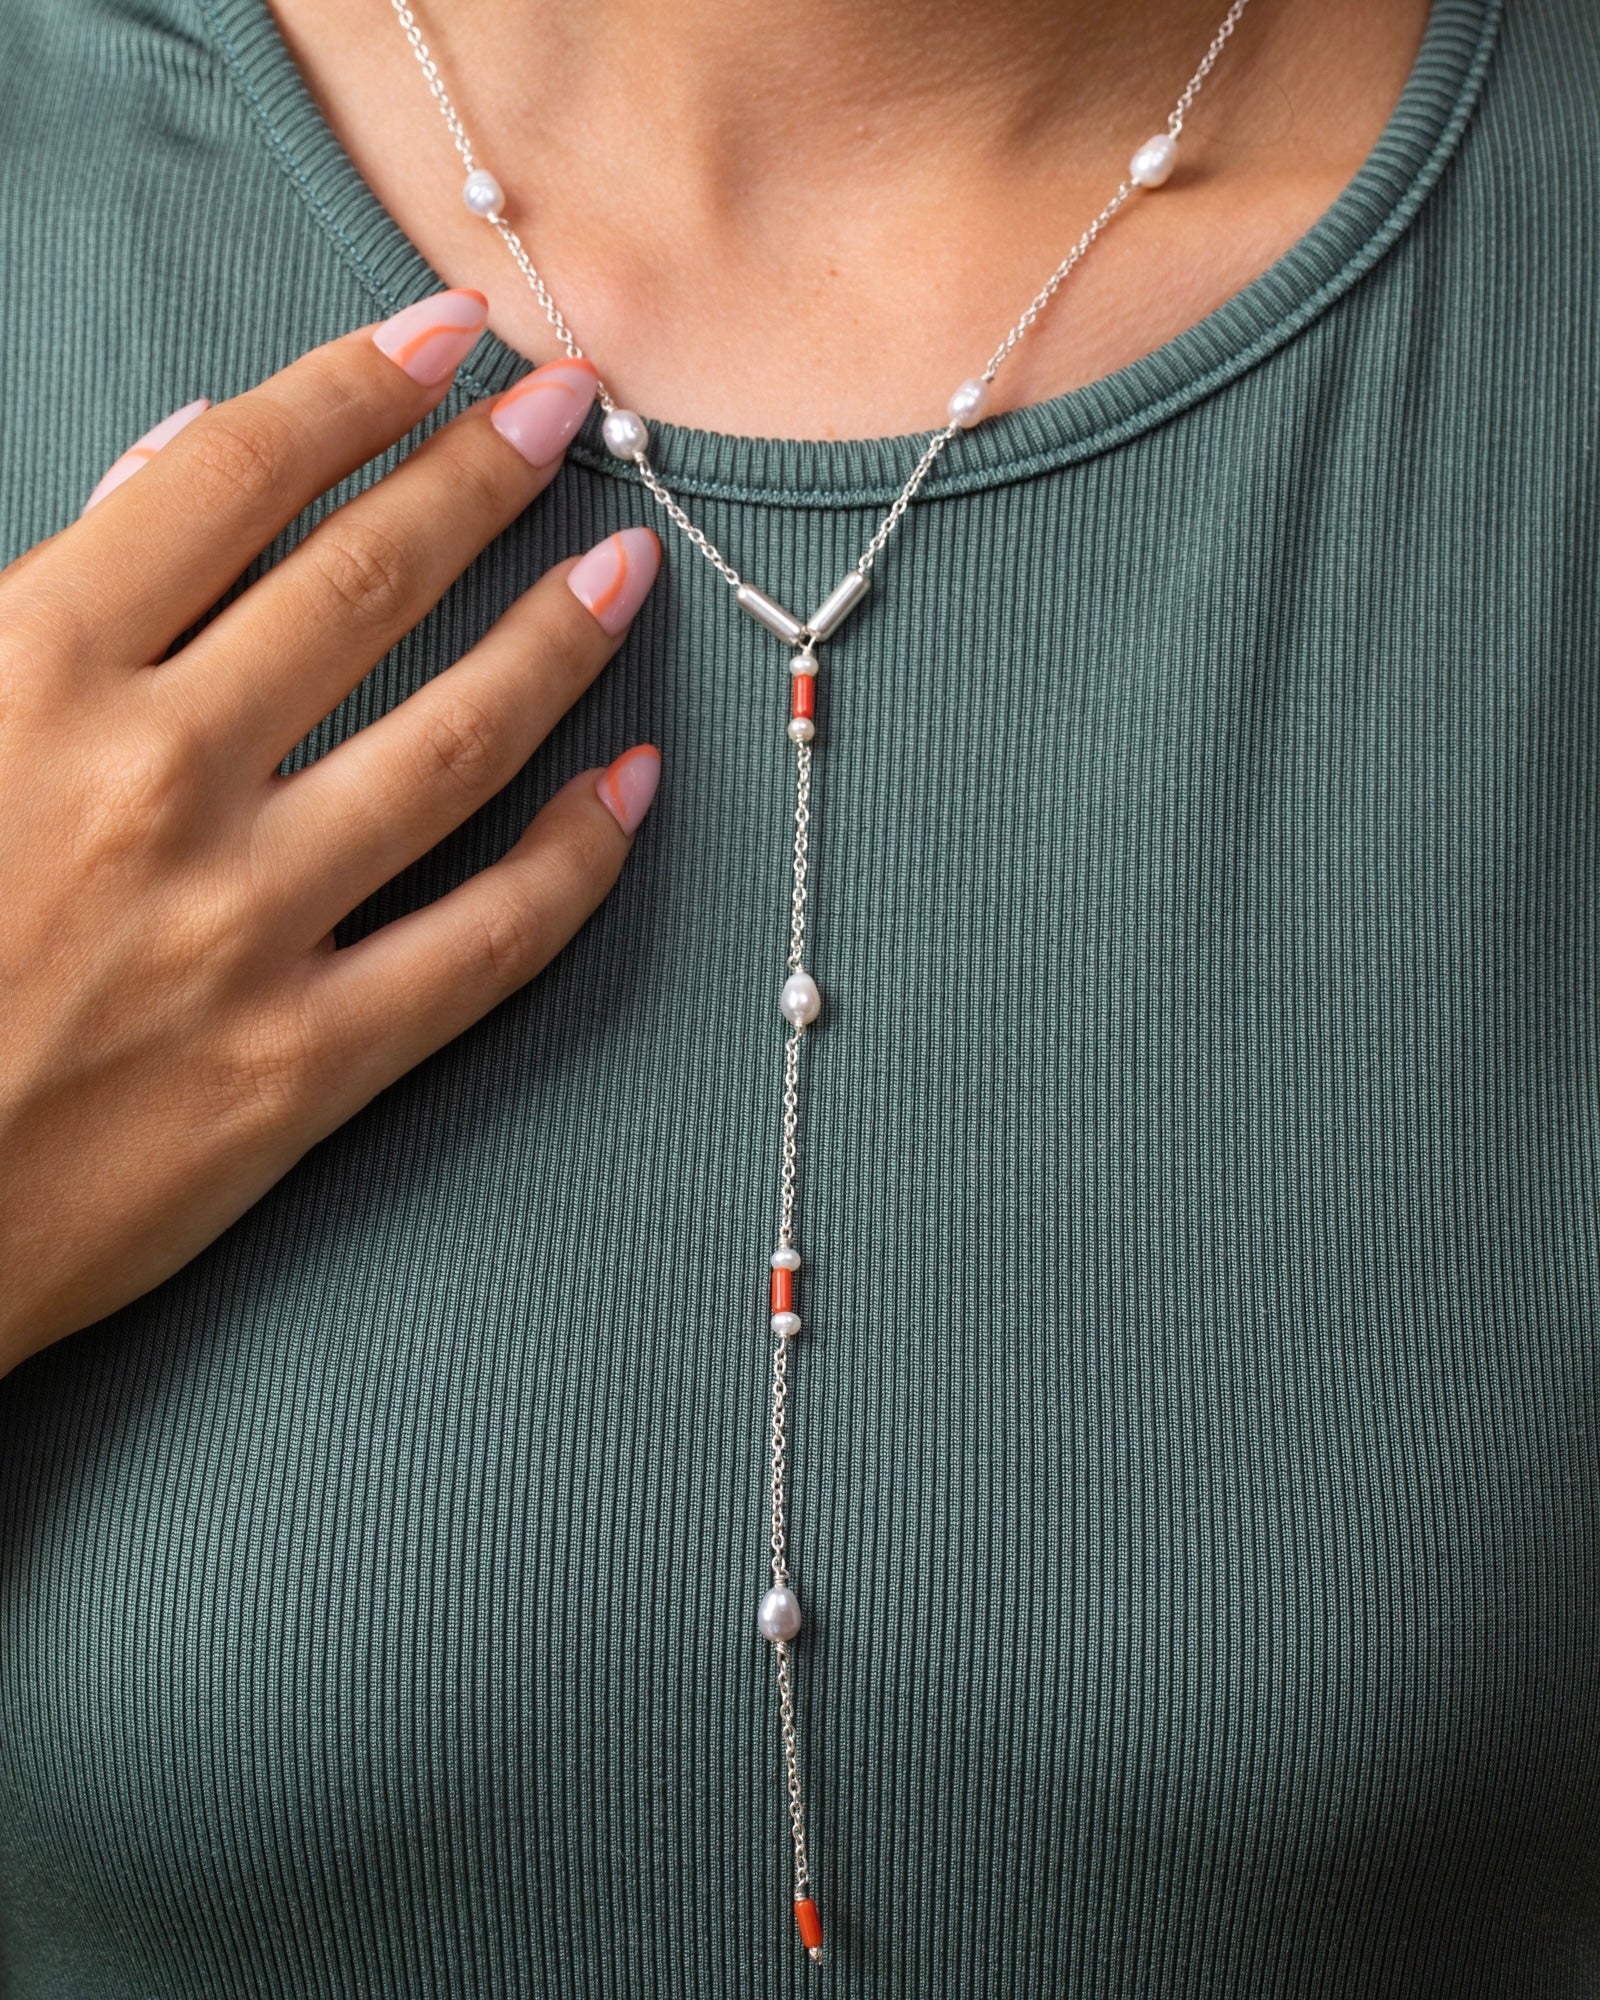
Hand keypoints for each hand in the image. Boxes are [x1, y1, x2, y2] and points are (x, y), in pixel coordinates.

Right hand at [0, 288, 663, 1375]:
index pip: (233, 480)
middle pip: (368, 583)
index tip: (446, 336)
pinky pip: (483, 944)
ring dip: (557, 639)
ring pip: (454, 744)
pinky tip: (631, 787)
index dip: (356, 388)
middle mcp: (154, 778)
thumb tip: (181, 452)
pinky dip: (575, 858)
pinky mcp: (301, 1064)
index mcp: (31, 669)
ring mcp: (243, 927)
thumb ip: (41, 587)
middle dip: (485, 474)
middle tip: (570, 405)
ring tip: (626, 573)